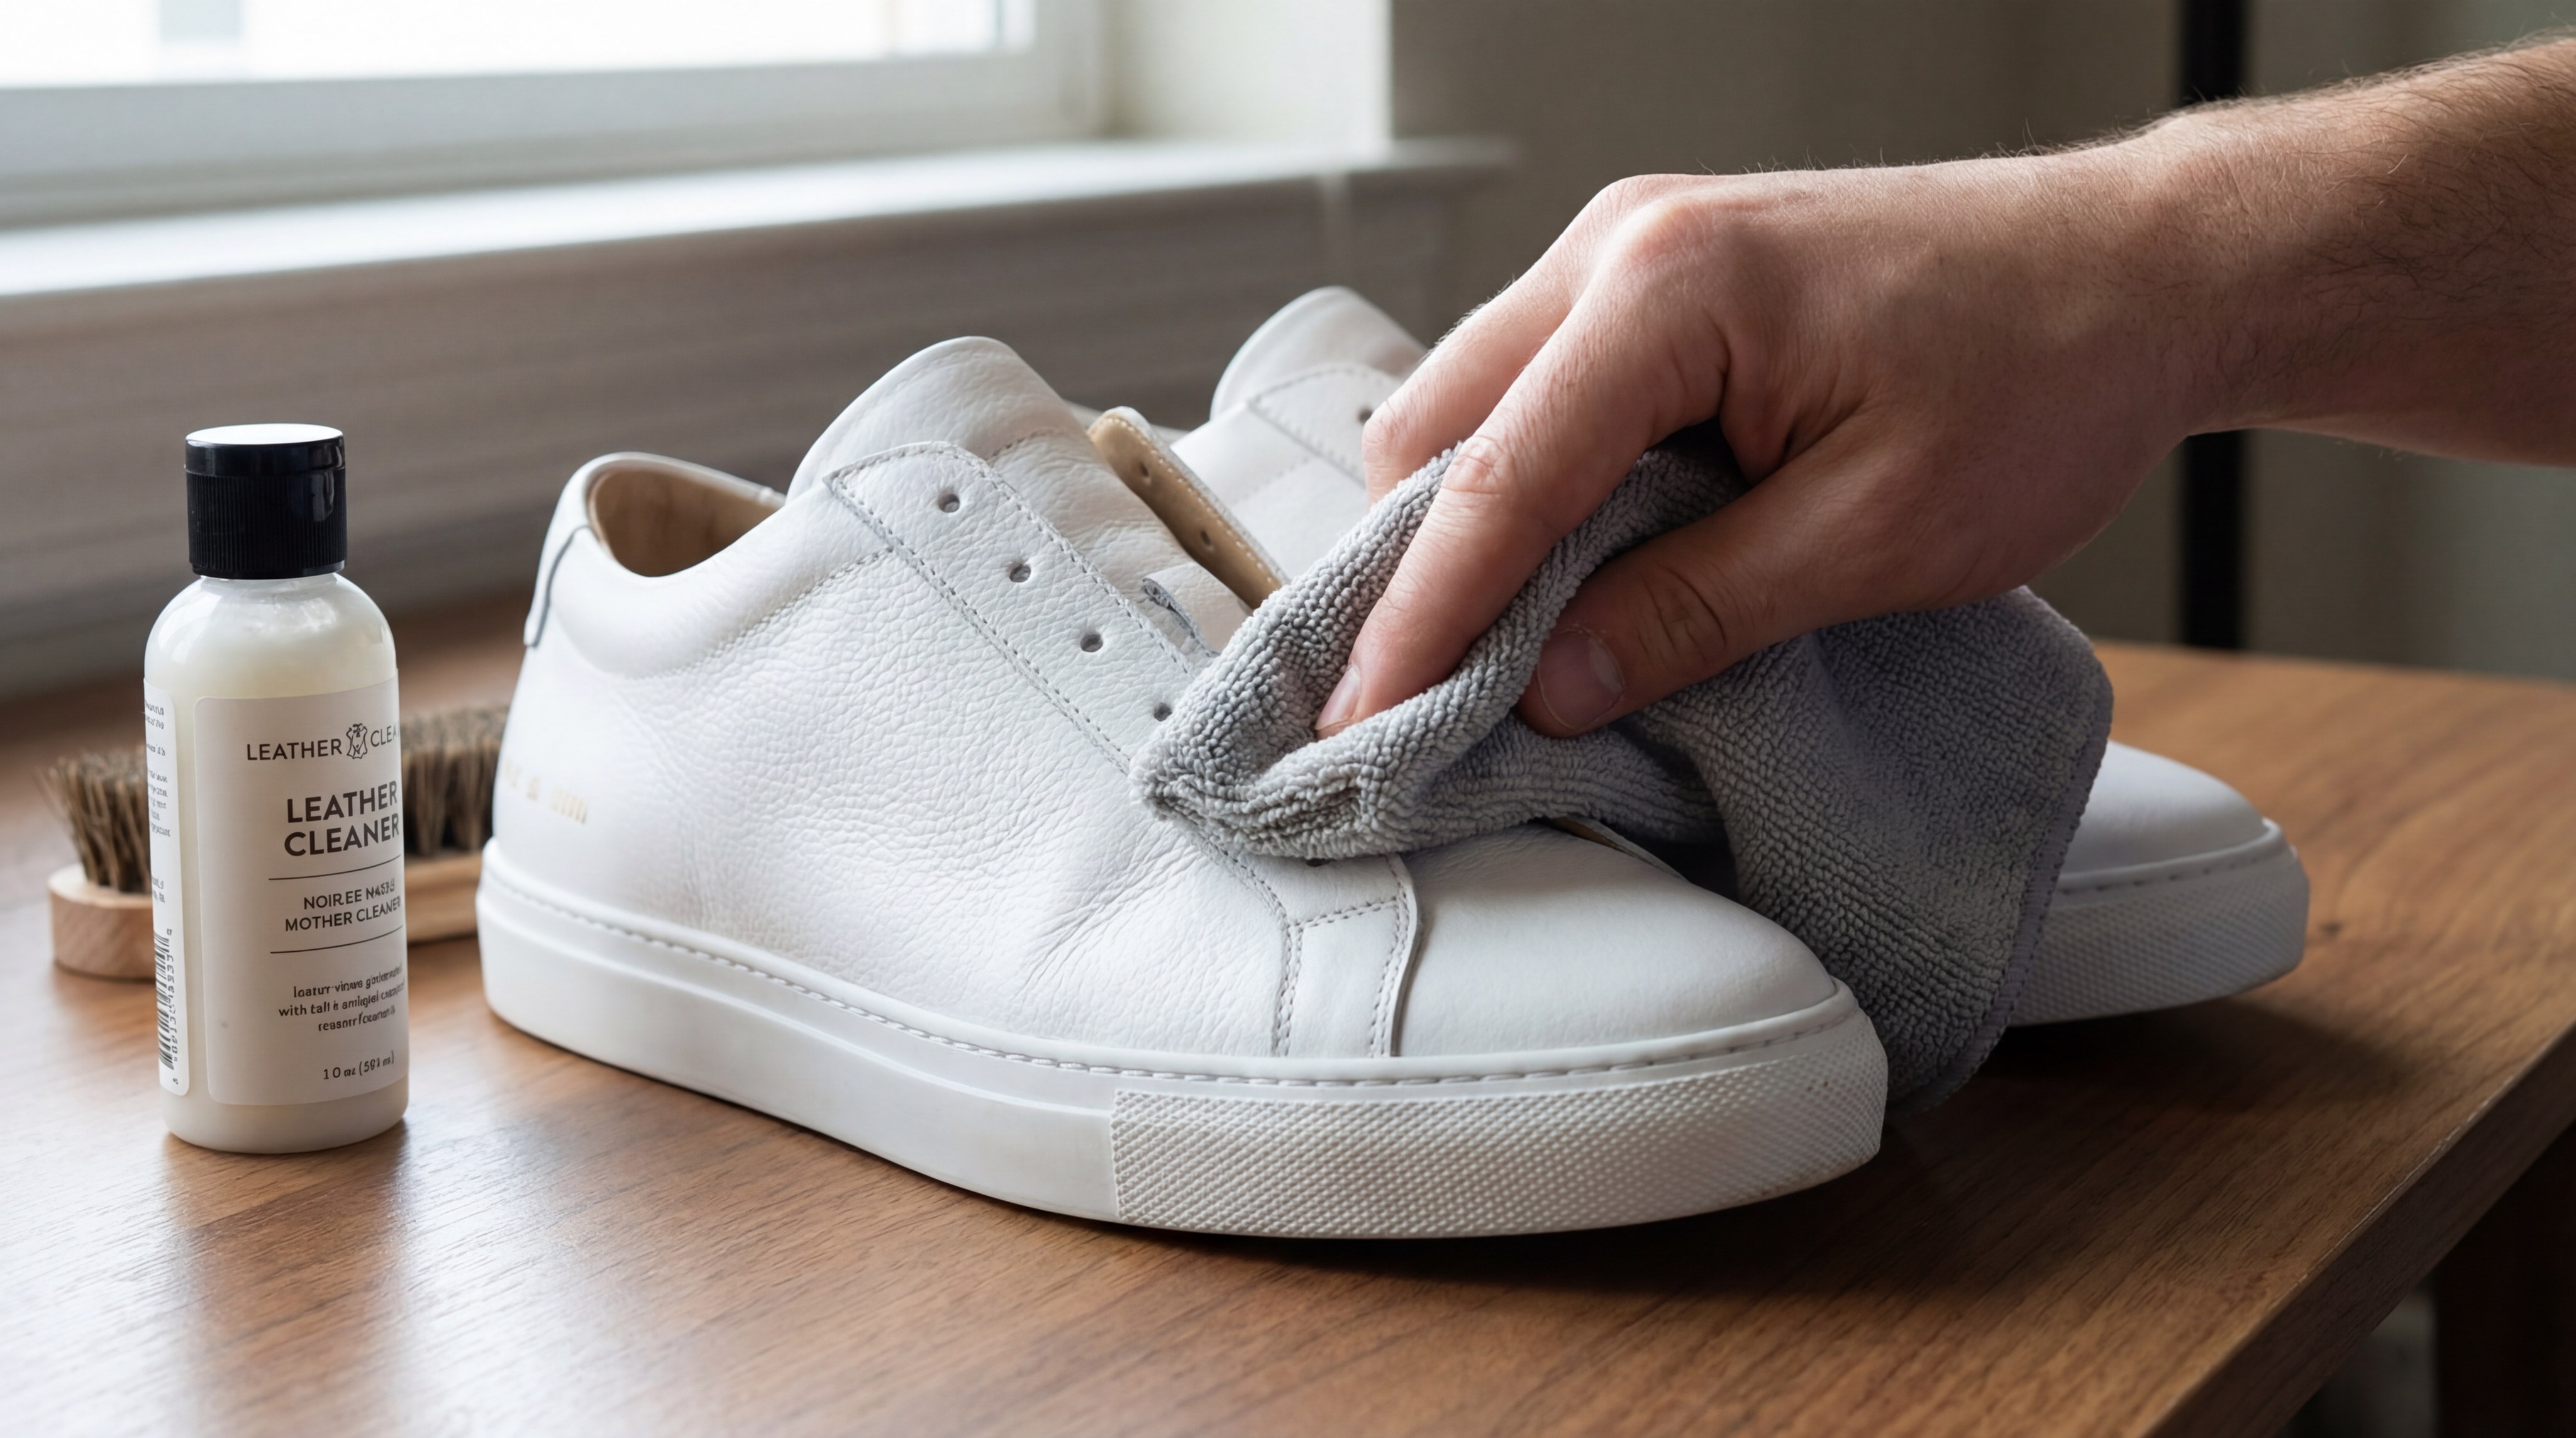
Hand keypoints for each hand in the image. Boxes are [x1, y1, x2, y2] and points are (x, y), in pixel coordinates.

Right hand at [1317, 153, 2199, 737]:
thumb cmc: (2043, 378)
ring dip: (1466, 527)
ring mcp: (1631, 246)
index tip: (1357, 725)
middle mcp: (1621, 242)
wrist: (2141, 270)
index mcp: (1670, 289)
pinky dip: (1524, 483)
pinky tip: (1563, 568)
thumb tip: (1549, 689)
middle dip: (1410, 569)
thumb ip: (1698, 609)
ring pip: (1471, 401)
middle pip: (1436, 423)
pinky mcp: (1657, 274)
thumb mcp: (1878, 534)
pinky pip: (1536, 386)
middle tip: (1411, 707)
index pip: (1494, 479)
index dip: (1416, 618)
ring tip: (1486, 653)